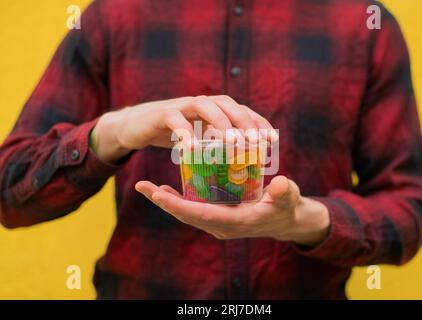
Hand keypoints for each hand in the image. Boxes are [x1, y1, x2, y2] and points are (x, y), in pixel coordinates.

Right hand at [91, 95, 276, 162]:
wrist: (136, 126)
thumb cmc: (173, 133)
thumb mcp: (199, 137)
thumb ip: (217, 143)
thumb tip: (242, 162)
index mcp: (213, 109)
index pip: (241, 110)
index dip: (259, 122)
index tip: (273, 140)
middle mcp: (200, 103)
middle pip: (227, 104)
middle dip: (244, 121)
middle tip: (256, 142)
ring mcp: (181, 106)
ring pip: (205, 106)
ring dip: (220, 123)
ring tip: (232, 144)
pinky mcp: (161, 115)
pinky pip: (175, 120)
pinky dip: (185, 133)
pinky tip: (193, 149)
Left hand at [135, 176, 329, 245]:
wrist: (286, 220)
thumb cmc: (286, 207)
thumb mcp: (288, 198)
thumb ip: (284, 193)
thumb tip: (281, 184)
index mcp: (235, 222)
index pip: (200, 215)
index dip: (177, 205)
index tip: (156, 193)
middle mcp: (222, 226)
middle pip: (186, 215)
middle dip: (164, 202)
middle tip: (142, 186)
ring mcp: (219, 223)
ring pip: (188, 213)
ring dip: (168, 202)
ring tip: (148, 187)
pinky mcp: (219, 217)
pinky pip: (194, 210)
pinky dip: (180, 201)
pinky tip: (169, 189)